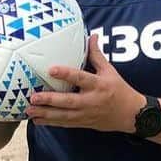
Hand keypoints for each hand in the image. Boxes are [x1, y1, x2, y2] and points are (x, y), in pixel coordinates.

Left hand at [25, 34, 143, 131]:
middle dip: (50, 100)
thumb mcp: (110, 71)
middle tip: (33, 97)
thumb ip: (96, 55)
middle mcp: (91, 101)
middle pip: (68, 101)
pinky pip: (65, 124)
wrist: (131, 115)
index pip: (80, 78)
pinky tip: (37, 121)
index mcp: (98, 85)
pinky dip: (51, 123)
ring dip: (45, 114)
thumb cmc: (119, 90)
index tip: (51, 70)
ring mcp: (86, 114)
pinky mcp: (84, 123)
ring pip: (64, 116)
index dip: (66, 74)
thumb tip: (91, 36)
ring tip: (29, 111)